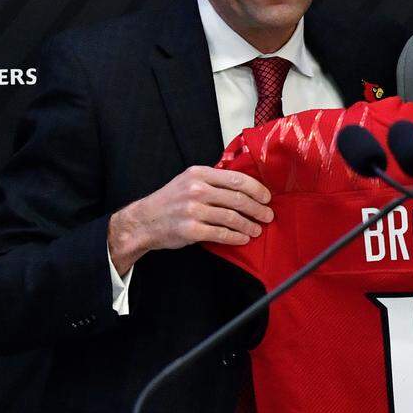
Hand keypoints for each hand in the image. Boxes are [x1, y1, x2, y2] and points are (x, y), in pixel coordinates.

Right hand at [107, 166, 273, 273]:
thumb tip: (246, 186)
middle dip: (257, 209)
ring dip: (249, 225)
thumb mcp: (189, 181)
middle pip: (237, 199)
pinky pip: (221, 234)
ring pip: (232, 218)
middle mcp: (196, 190)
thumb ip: (213, 180)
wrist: (144, 221)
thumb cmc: (171, 201)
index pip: (236, 179)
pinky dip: (236, 237)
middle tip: (268, 216)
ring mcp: (193, 210)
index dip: (256, 189)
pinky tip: (243, 238)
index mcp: (199, 174)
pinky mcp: (190, 230)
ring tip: (257, 229)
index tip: (267, 197)